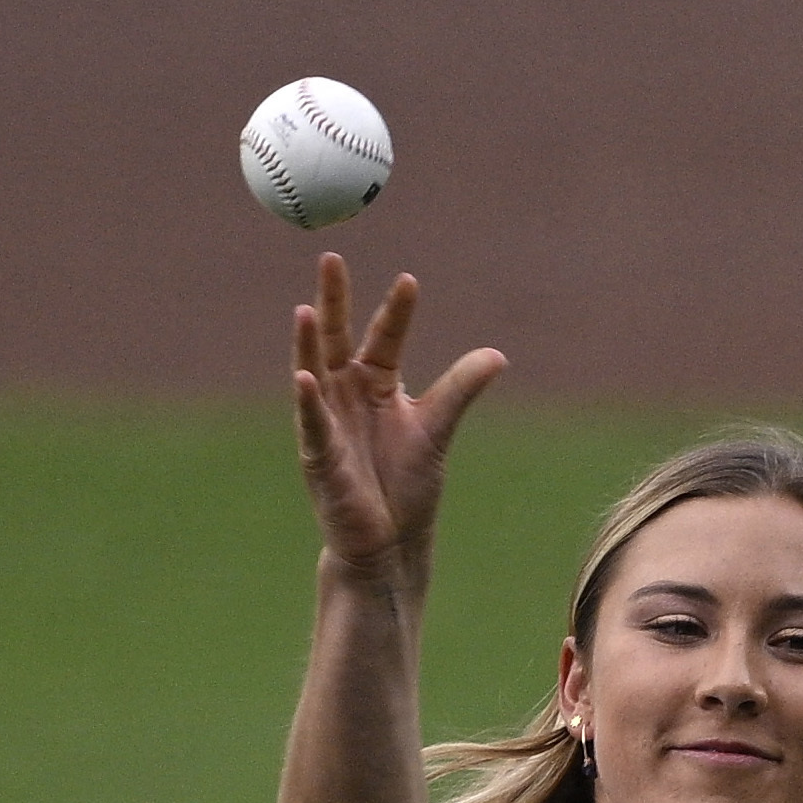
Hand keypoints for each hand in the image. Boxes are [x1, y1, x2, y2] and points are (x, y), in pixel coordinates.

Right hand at [288, 258, 504, 582]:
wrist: (388, 543)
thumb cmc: (407, 486)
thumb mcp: (437, 429)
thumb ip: (461, 389)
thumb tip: (498, 355)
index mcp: (376, 384)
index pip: (385, 337)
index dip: (397, 311)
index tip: (409, 279)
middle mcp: (346, 395)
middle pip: (338, 338)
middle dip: (334, 300)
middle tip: (331, 258)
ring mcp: (328, 422)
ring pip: (315, 372)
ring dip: (308, 342)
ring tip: (306, 310)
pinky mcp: (319, 456)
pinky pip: (312, 424)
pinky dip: (308, 402)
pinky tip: (304, 377)